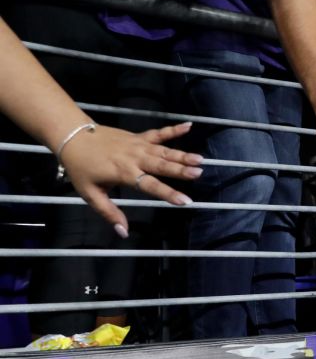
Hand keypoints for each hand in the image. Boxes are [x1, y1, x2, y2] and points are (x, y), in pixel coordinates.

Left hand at [63, 122, 200, 236]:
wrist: (72, 135)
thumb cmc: (80, 167)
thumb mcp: (89, 193)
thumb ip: (108, 212)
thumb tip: (123, 232)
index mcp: (124, 173)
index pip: (150, 185)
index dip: (168, 193)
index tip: (184, 201)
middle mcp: (135, 158)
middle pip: (161, 165)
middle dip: (180, 170)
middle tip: (198, 173)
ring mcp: (138, 145)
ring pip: (164, 151)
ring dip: (182, 155)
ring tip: (200, 159)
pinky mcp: (138, 137)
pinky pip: (158, 133)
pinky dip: (174, 129)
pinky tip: (189, 126)